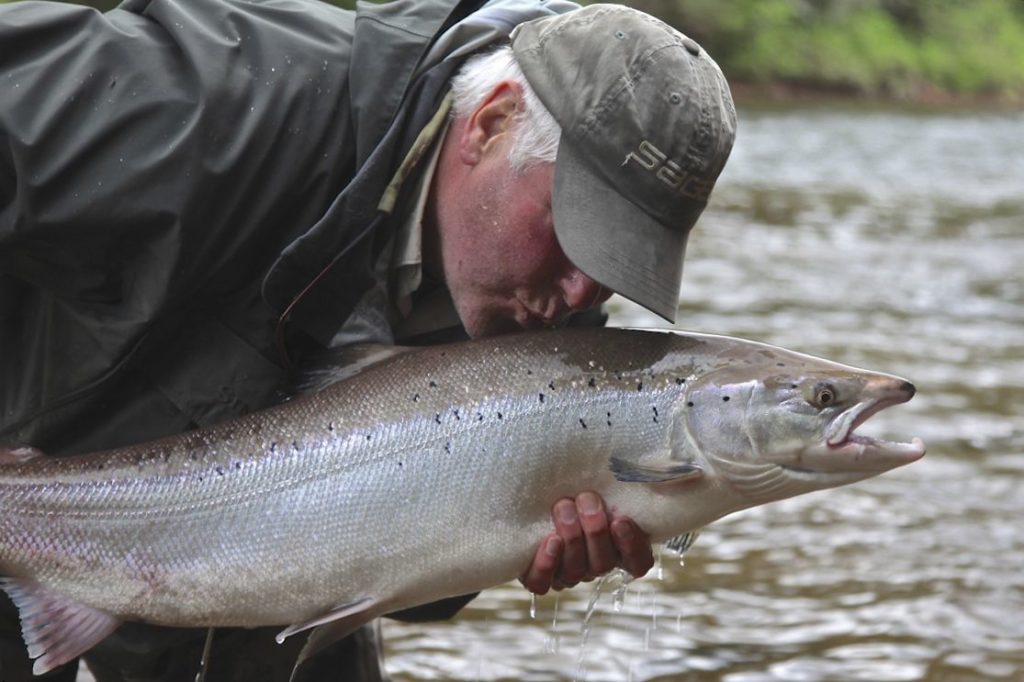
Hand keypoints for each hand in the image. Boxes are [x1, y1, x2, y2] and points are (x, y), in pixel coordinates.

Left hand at [519, 491, 653, 594]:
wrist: (532, 496)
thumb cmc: (575, 485)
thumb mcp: (604, 482)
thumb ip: (631, 479)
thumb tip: (674, 466)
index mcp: (617, 548)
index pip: (638, 562)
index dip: (632, 547)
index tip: (621, 520)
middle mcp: (593, 564)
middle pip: (603, 563)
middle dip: (595, 531)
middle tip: (587, 499)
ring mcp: (566, 573)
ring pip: (575, 571)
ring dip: (572, 538)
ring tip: (564, 507)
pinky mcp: (538, 577)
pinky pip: (542, 583)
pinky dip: (546, 565)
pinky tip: (550, 541)